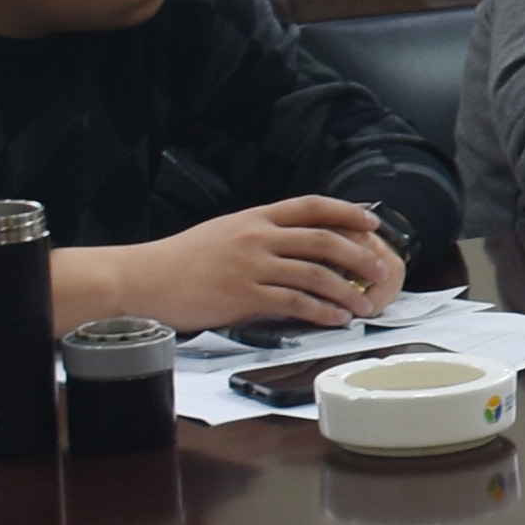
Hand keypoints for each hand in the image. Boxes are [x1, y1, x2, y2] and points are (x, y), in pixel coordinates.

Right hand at [71, 197, 395, 336]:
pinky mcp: (243, 296)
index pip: (310, 206)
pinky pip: (294, 302)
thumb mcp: (223, 234)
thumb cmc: (181, 261)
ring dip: (346, 290)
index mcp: (254, 217)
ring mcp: (251, 265)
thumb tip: (296, 250)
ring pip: (314, 273)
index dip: (346, 211)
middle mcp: (256, 236)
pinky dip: (321, 311)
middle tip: (381, 269)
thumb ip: (259, 237)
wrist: (143, 279)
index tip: (371, 222)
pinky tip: (335, 318)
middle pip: (322, 239)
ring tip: (364, 304)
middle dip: (358, 255)